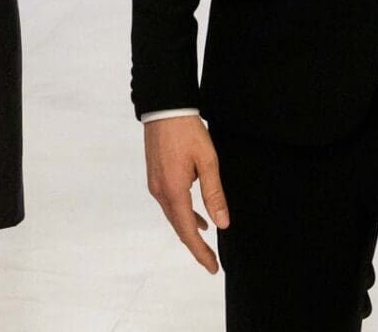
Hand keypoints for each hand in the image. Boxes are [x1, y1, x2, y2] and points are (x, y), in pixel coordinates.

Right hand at [144, 115, 228, 273]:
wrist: (164, 108)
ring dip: (189, 230)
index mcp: (174, 190)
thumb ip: (214, 194)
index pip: (188, 231)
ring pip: (173, 216)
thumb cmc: (187, 131)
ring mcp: (155, 184)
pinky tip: (196, 216)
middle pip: (178, 227)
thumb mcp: (208, 162)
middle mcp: (160, 191)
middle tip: (211, 261)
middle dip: (195, 246)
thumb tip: (222, 223)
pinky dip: (183, 214)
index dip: (200, 251)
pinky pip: (170, 204)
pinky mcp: (155, 177)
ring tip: (206, 241)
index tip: (212, 267)